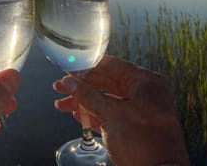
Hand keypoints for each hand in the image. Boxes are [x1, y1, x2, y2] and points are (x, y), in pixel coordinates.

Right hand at [53, 55, 188, 165]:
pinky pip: (111, 115)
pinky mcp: (136, 128)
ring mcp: (141, 111)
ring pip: (106, 100)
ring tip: (62, 104)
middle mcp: (145, 93)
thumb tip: (68, 82)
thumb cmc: (143, 142)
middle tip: (60, 87)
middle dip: (81, 87)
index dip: (86, 67)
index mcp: (146, 82)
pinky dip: (94, 115)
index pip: (111, 65)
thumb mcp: (111, 114)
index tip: (67, 69)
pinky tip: (78, 116)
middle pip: (106, 83)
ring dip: (84, 102)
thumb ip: (88, 95)